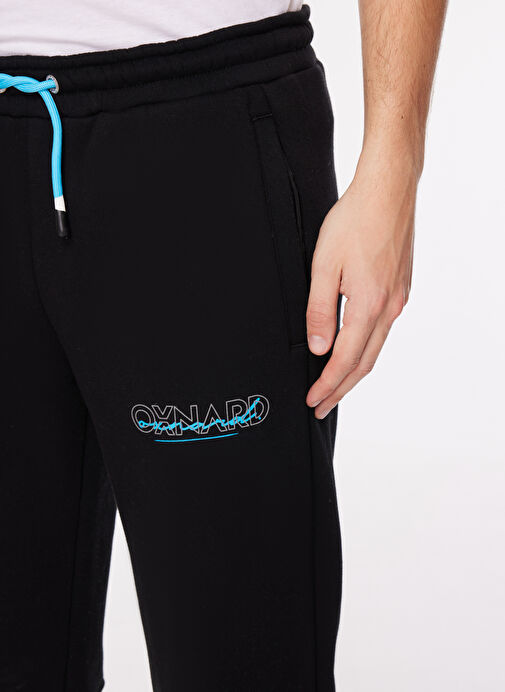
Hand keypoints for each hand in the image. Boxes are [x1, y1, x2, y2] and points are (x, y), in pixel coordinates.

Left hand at [306, 148, 417, 417]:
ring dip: (354, 373)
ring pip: (375, 349)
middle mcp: (390, 308)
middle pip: (364, 363)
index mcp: (369, 305)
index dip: (327, 386)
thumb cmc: (354, 221)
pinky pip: (383, 331)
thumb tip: (319, 349)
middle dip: (341, 389)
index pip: (344, 361)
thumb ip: (320, 310)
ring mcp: (399, 299)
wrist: (389, 190)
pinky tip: (354, 351)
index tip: (312, 401)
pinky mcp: (401, 288)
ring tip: (335, 386)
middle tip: (321, 406)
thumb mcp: (324, 265)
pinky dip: (366, 350)